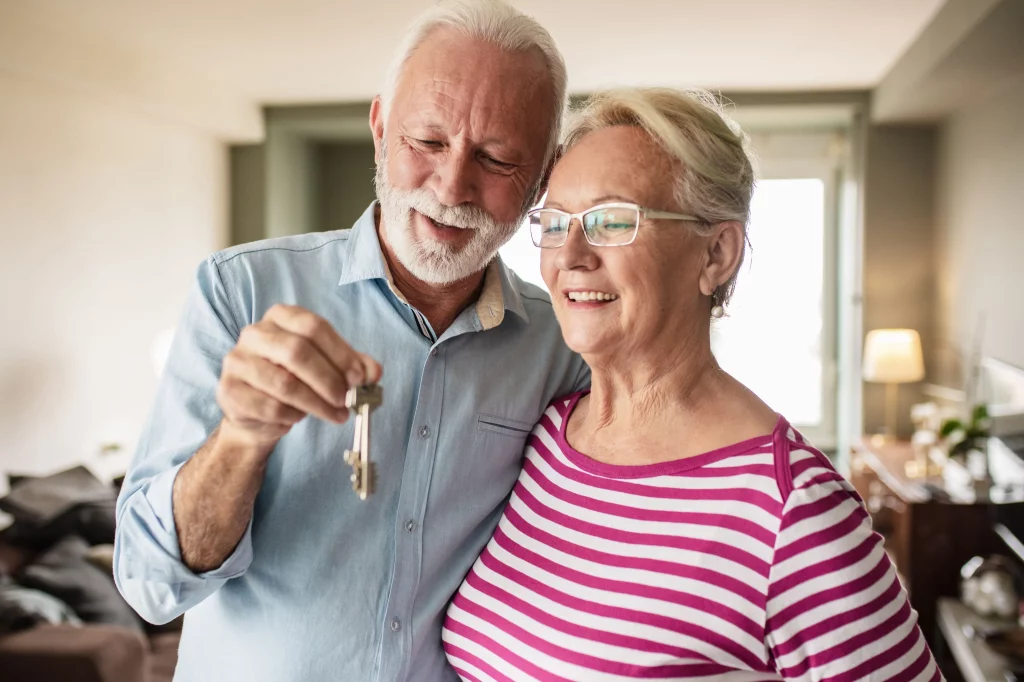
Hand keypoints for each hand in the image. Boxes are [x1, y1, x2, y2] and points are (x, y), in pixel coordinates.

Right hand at [216, 304, 381, 447]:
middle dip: (329, 380)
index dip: (341, 353)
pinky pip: (269, 407)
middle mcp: (255, 333)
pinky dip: (292, 416)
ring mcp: (237, 360)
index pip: (314, 326)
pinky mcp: (229, 390)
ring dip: (316, 404)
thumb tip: (374, 372)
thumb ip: (352, 366)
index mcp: (281, 317)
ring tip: (334, 414)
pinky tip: (299, 417)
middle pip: (297, 351)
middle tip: (347, 400)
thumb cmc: (295, 382)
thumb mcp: (327, 368)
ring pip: (284, 383)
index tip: (360, 378)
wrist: (257, 414)